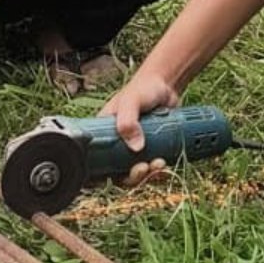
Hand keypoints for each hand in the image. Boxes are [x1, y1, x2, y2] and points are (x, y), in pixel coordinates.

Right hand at [100, 69, 179, 186]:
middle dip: (132, 177)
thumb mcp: (132, 101)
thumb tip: (135, 147)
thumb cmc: (144, 88)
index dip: (105, 174)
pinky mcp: (150, 149)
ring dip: (148, 175)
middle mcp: (116, 143)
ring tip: (159, 164)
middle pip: (118, 173)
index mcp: (103, 133)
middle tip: (144, 168)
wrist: (167, 85)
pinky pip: (151, 169)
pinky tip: (164, 164)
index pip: (96, 162)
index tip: (118, 175)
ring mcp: (134, 147)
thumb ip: (128, 120)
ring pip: (136, 173)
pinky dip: (158, 171)